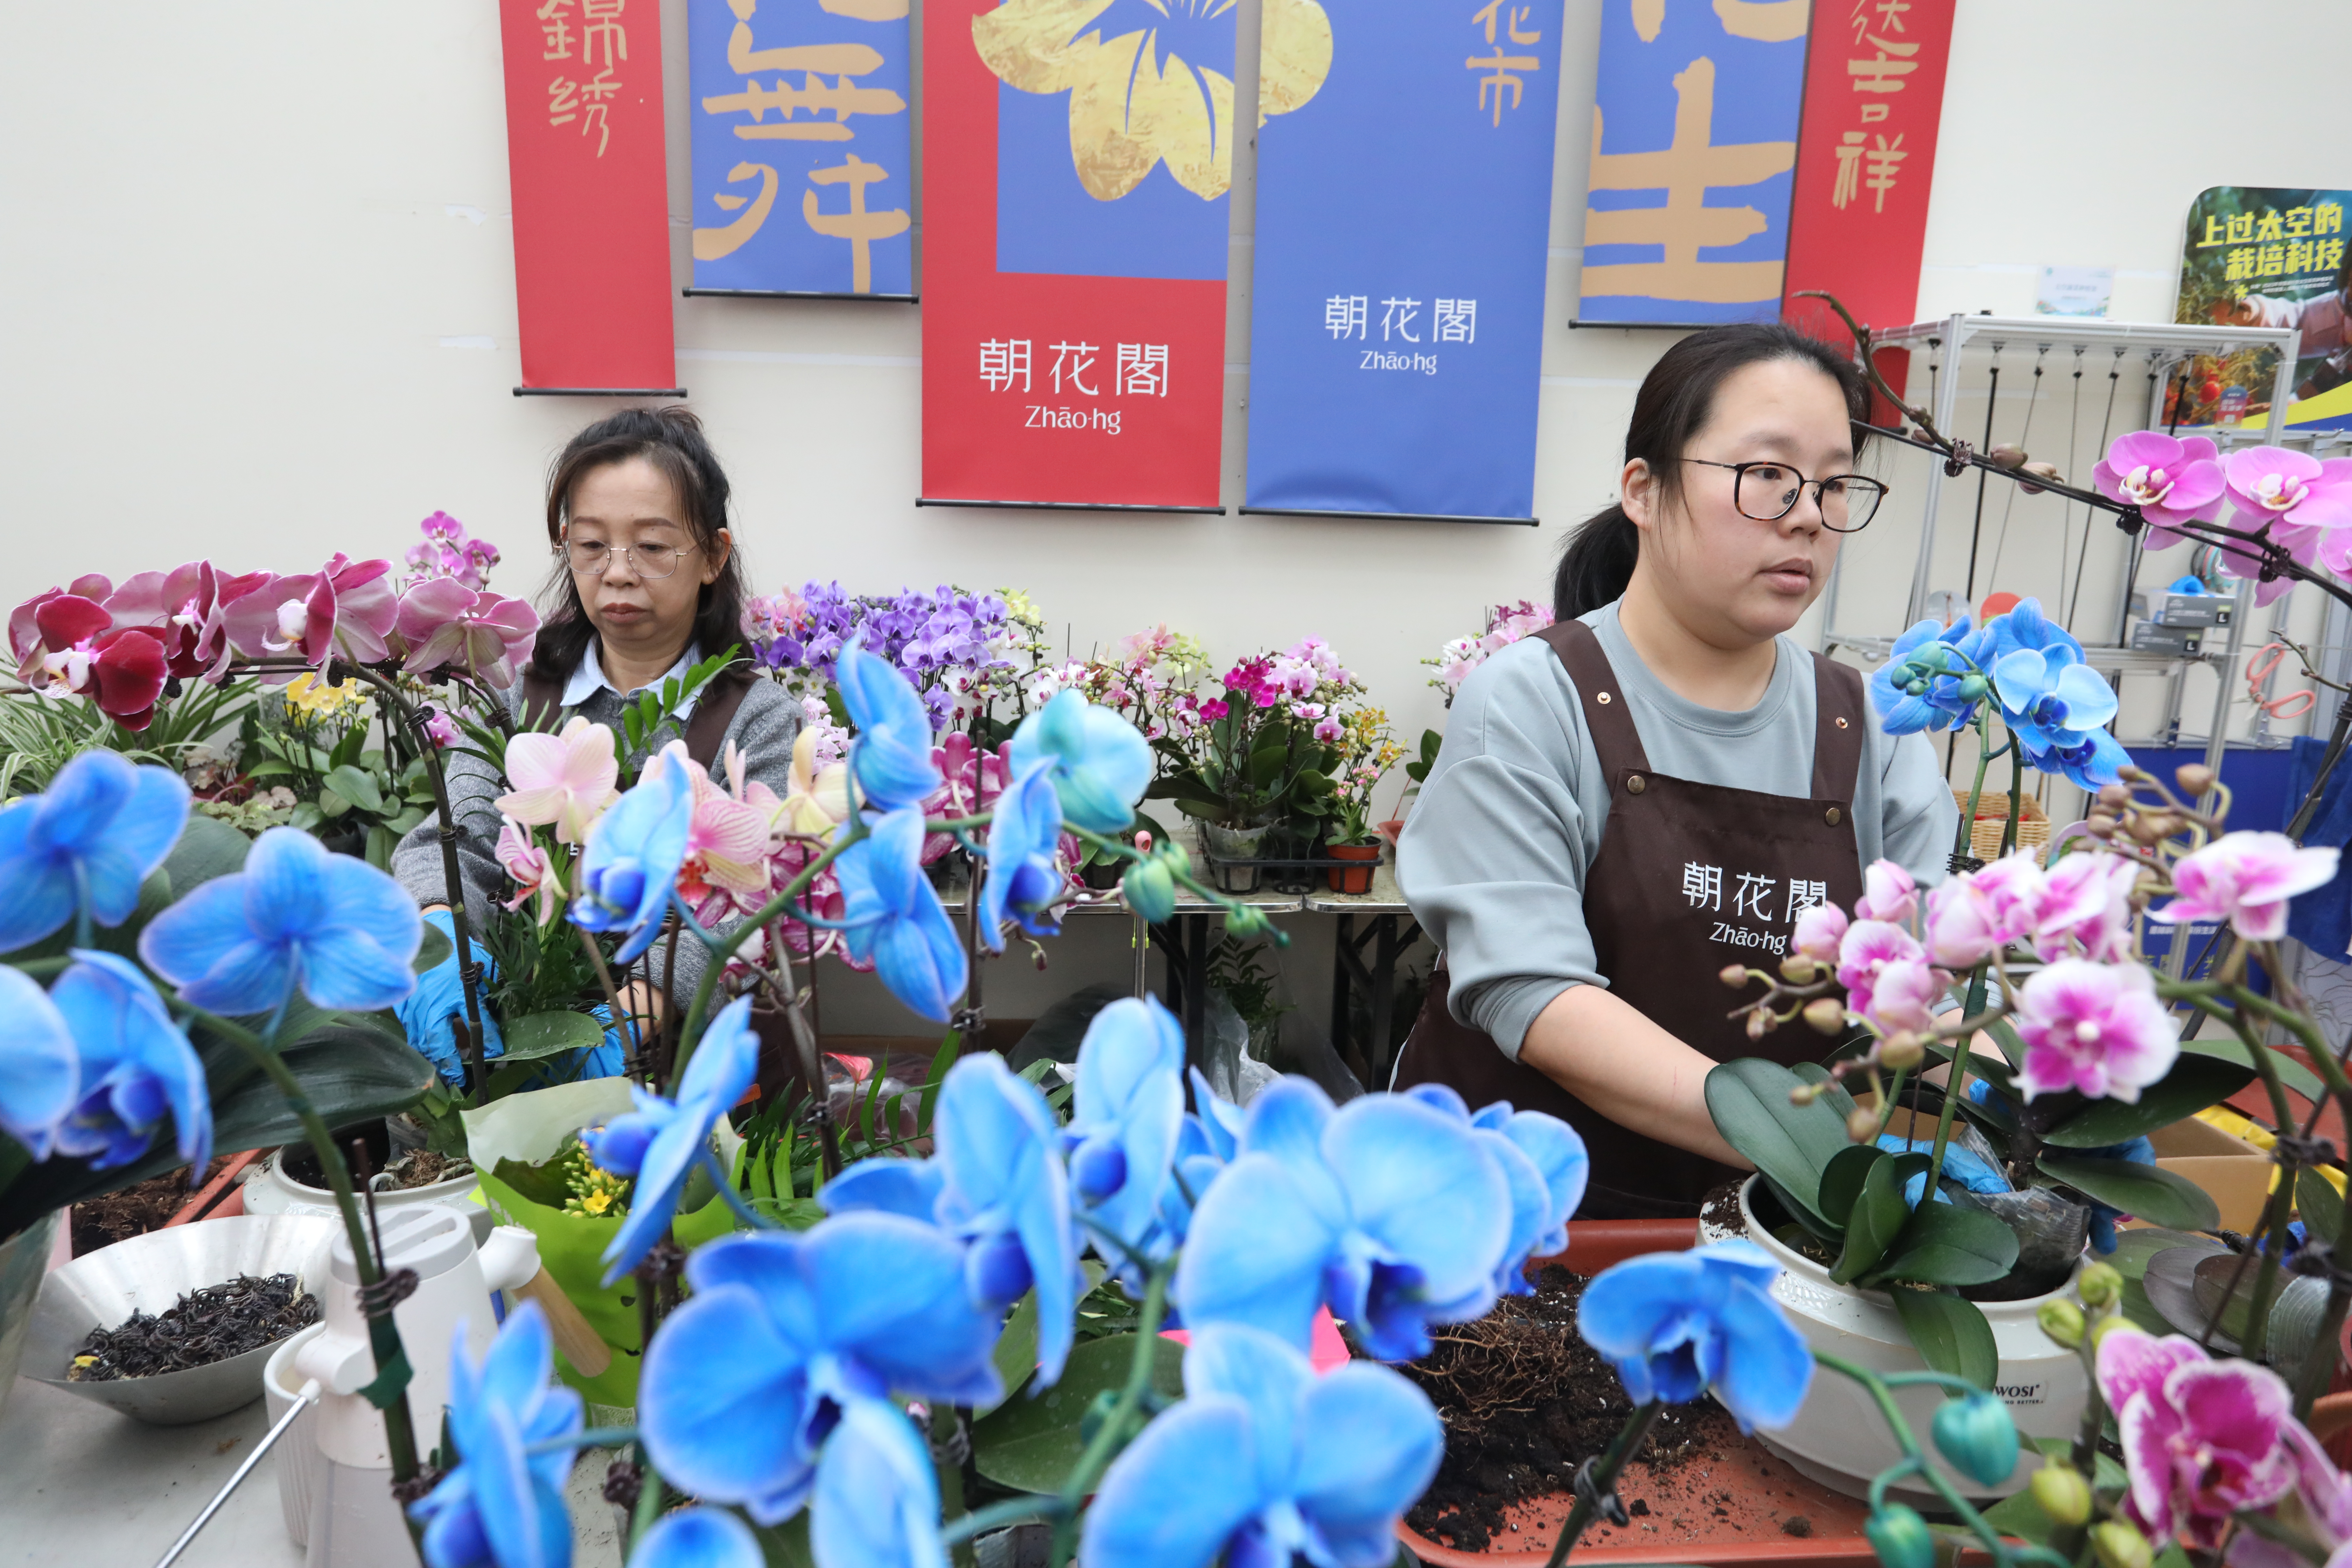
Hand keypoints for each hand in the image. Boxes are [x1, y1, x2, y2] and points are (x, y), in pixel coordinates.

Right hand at [395, 909, 505, 1083]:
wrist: (429, 935)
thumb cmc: (458, 953)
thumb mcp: (479, 971)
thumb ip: (486, 999)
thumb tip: (497, 1027)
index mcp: (454, 994)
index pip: (472, 1026)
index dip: (482, 1045)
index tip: (488, 1059)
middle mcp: (432, 1005)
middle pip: (437, 1045)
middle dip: (447, 1064)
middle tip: (457, 1079)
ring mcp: (414, 1007)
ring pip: (420, 1042)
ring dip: (432, 1058)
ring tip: (443, 1071)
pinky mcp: (402, 1006)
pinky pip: (411, 1031)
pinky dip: (419, 1044)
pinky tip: (427, 1051)